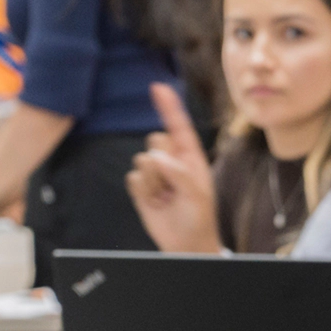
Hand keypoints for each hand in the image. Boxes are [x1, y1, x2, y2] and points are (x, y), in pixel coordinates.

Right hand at [127, 83, 222, 252]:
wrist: (184, 243)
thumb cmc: (198, 217)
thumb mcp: (197, 195)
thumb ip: (179, 173)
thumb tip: (156, 158)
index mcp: (190, 156)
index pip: (178, 125)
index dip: (168, 106)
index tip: (157, 87)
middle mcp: (171, 159)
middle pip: (156, 140)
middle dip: (163, 161)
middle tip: (174, 185)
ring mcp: (155, 173)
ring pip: (142, 160)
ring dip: (154, 182)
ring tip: (167, 197)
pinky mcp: (141, 187)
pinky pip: (132, 178)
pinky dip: (143, 192)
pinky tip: (156, 203)